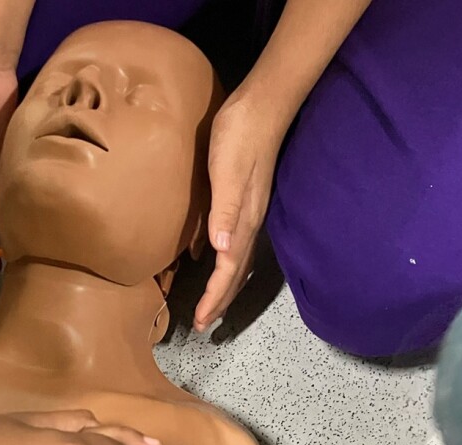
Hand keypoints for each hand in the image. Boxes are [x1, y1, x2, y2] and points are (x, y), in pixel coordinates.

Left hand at [195, 92, 284, 330]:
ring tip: (208, 301)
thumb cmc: (239, 136)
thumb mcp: (227, 174)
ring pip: (235, 259)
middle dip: (220, 300)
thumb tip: (221, 252)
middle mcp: (249, 222)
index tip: (200, 322)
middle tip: (204, 324)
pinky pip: (232, 241)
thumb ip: (225, 212)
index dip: (214, 298)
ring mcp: (248, 211)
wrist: (261, 104)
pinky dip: (221, 259)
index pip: (228, 271)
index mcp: (244, 222)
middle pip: (235, 273)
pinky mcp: (243, 199)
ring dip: (222, 284)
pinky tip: (207, 256)